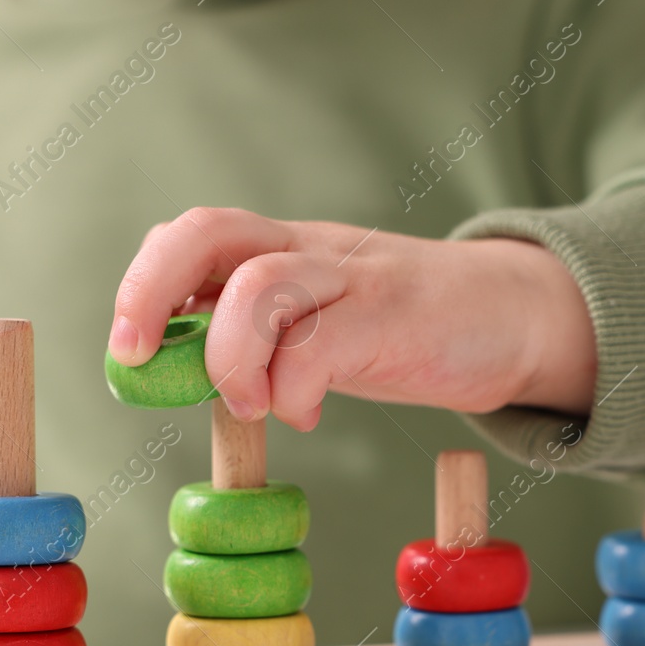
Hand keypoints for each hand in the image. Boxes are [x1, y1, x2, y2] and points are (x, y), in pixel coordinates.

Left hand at [107, 209, 597, 430]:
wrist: (515, 318)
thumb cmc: (407, 331)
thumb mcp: (321, 329)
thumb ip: (260, 341)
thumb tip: (182, 378)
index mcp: (284, 251)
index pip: (194, 237)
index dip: (144, 284)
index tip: (129, 350)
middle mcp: (309, 251)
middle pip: (207, 232)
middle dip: (151, 292)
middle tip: (141, 358)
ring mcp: (353, 277)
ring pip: (259, 285)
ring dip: (230, 358)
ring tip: (251, 406)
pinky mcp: (394, 314)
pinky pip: (320, 342)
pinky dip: (294, 388)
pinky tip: (307, 413)